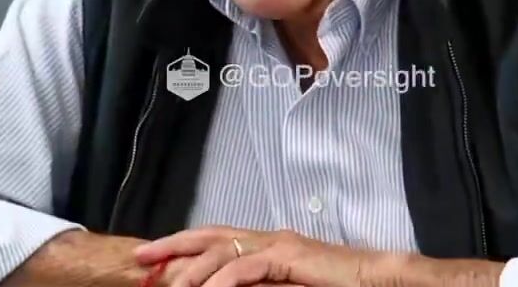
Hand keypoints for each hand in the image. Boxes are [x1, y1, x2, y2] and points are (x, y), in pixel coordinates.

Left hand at [135, 226, 371, 286]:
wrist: (375, 277)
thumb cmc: (334, 286)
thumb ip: (257, 286)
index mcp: (265, 244)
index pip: (213, 238)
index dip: (179, 244)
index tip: (149, 256)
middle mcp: (268, 237)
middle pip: (209, 236)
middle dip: (172, 247)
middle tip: (142, 259)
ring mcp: (279, 244)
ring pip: (223, 251)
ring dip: (193, 271)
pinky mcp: (291, 256)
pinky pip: (248, 267)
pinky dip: (225, 280)